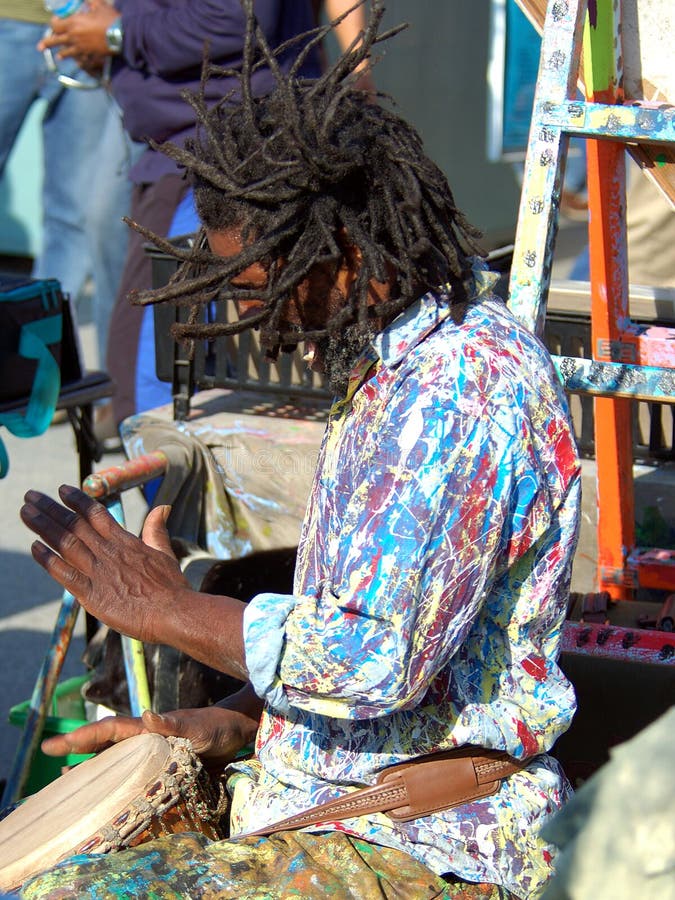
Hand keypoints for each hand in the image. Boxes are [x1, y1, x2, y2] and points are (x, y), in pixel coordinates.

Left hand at [21, 486, 189, 644]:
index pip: (96, 514)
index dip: (77, 500)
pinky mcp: (93, 595)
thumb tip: (162, 507)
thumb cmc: (172, 587)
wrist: (174, 613)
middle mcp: (109, 552)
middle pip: (75, 524)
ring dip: (43, 526)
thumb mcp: (165, 553)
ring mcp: (99, 573)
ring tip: (26, 511)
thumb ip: (156, 530)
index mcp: (126, 542)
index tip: (62, 489)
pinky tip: (35, 547)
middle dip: (50, 508)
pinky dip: (49, 560)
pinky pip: (65, 574)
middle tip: (31, 495)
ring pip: (66, 543)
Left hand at [37, 0, 118, 68]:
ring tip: (58, 56)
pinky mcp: (89, 55)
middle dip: (47, 43)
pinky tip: (76, 61)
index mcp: (73, 23)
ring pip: (66, 52)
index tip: (55, 22)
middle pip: (56, 40)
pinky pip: (80, 59)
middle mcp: (73, 36)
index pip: (55, 24)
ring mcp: (81, 48)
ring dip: (62, 54)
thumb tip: (87, 0)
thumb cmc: (109, 19)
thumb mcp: (99, 5)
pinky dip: (77, 59)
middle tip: (40, 47)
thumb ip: (90, 2)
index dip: (53, 23)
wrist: (121, 36)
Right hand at [42, 698, 260, 772]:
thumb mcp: (196, 727)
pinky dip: (116, 778)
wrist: (237, 732)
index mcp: (149, 729)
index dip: (83, 736)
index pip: (110, 729)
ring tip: (69, 778)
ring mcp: (154, 751)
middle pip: (106, 744)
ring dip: (93, 765)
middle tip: (50, 757)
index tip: (57, 744)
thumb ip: (172, 723)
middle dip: (78, 748)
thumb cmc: (217, 727)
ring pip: (116, 757)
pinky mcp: (164, 764)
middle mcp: (147, 738)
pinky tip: (108, 789)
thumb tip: (147, 716)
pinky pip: (133, 771)